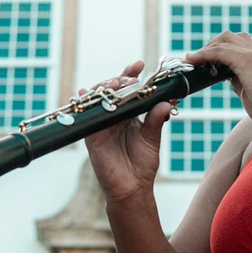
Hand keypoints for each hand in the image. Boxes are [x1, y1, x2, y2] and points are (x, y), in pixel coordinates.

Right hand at [81, 60, 172, 202]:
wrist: (133, 188)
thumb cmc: (143, 164)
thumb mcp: (152, 139)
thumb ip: (155, 120)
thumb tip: (166, 102)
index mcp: (128, 114)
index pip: (128, 89)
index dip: (132, 75)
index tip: (141, 64)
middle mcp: (113, 116)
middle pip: (112, 90)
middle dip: (119, 79)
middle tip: (131, 76)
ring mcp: (101, 124)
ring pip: (98, 99)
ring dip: (105, 88)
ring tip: (116, 84)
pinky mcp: (91, 135)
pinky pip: (86, 116)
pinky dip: (86, 103)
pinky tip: (85, 92)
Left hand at [184, 32, 251, 128]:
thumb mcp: (250, 91)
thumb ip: (240, 82)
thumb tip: (230, 79)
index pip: (237, 44)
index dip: (218, 49)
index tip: (204, 62)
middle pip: (228, 36)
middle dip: (210, 46)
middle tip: (198, 61)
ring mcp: (251, 55)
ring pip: (222, 40)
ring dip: (204, 49)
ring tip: (192, 61)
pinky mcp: (246, 61)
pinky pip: (219, 51)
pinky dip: (203, 54)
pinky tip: (193, 61)